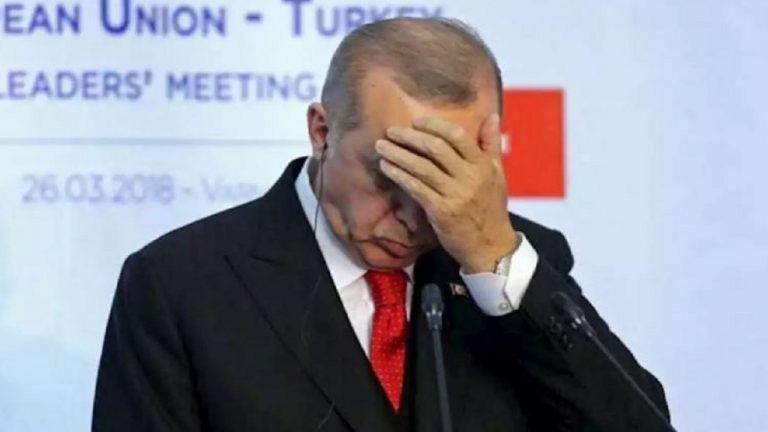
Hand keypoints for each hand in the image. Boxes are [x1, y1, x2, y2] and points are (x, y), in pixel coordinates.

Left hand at [375, 114, 519, 272]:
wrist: (491, 247)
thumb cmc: (491, 209)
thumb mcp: (498, 174)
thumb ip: (492, 145)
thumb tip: (491, 116)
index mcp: (483, 165)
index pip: (458, 136)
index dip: (434, 125)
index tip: (416, 122)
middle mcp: (470, 177)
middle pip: (436, 148)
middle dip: (410, 137)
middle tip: (391, 131)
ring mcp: (455, 195)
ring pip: (422, 167)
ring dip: (398, 154)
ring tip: (381, 146)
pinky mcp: (441, 212)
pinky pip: (416, 188)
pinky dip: (399, 175)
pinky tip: (387, 168)